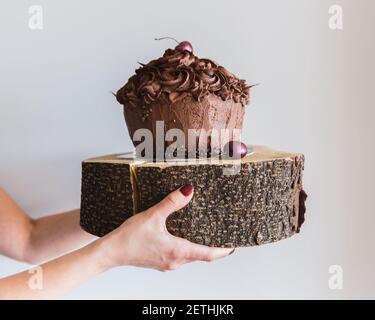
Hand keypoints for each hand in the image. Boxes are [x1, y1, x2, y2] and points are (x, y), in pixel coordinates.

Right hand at [99, 184, 233, 270]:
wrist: (111, 252)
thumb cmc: (129, 237)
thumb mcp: (153, 216)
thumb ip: (172, 202)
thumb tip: (188, 190)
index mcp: (177, 251)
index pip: (208, 254)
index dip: (223, 250)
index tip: (234, 246)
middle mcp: (175, 261)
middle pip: (201, 257)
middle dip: (214, 248)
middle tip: (223, 237)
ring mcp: (167, 263)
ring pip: (191, 257)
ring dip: (200, 249)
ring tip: (207, 236)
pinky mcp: (160, 262)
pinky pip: (180, 257)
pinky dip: (188, 249)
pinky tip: (184, 239)